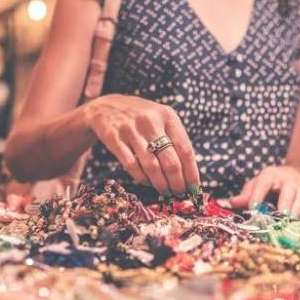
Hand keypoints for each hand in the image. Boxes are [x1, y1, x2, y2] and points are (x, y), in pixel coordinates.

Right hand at [84, 94, 199, 194]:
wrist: (105, 106)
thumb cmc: (141, 117)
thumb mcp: (160, 119)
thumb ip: (174, 139)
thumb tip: (188, 173)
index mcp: (167, 116)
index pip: (185, 149)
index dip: (191, 172)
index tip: (194, 187)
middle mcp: (151, 121)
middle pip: (170, 161)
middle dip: (177, 182)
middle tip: (180, 193)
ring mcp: (131, 130)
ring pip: (152, 166)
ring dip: (161, 184)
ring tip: (166, 192)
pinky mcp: (114, 138)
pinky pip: (132, 165)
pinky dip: (142, 178)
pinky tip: (148, 182)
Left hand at [229, 166, 299, 215]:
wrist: (294, 174)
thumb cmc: (269, 184)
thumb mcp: (256, 185)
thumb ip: (246, 194)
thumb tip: (233, 202)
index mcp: (270, 175)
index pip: (263, 183)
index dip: (258, 195)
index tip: (253, 208)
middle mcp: (287, 179)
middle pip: (288, 189)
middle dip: (285, 202)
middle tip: (282, 215)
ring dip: (296, 211)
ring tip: (290, 222)